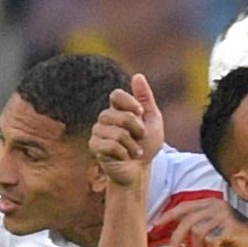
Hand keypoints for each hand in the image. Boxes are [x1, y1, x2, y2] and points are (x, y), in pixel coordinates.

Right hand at [90, 73, 164, 187]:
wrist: (139, 170)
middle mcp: (105, 118)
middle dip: (135, 128)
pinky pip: (110, 145)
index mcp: (118, 109)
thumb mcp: (153, 121)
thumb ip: (146, 99)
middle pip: (118, 114)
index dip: (129, 102)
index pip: (116, 95)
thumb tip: (137, 75)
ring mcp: (98, 131)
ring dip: (131, 144)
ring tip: (135, 151)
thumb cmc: (146, 146)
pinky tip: (124, 157)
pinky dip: (123, 153)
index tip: (140, 113)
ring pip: (116, 132)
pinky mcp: (94, 146)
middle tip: (141, 138)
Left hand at [158, 198, 247, 246]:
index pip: (184, 207)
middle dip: (176, 238)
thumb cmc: (238, 240)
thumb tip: (177, 235)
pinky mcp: (231, 227)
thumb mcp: (216, 230)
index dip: (168, 216)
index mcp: (211, 203)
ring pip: (198, 233)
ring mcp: (224, 215)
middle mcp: (217, 206)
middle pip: (187, 221)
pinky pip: (211, 241)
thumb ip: (200, 227)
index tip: (155, 225)